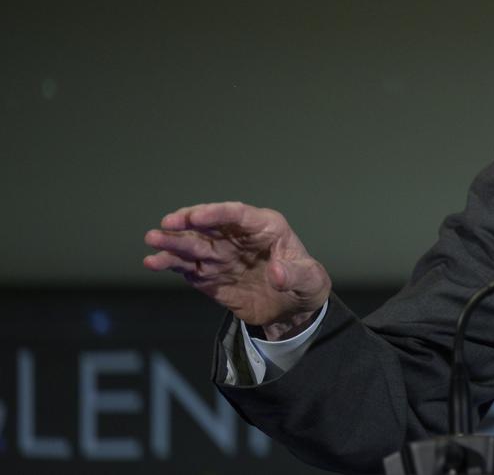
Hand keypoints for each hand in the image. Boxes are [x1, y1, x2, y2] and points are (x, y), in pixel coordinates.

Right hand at [143, 202, 331, 339]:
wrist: (293, 311)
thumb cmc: (306, 284)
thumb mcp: (310, 279)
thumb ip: (295, 274)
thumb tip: (277, 273)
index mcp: (265, 227)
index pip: (237, 214)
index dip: (217, 213)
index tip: (197, 216)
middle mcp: (238, 237)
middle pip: (209, 226)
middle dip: (188, 223)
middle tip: (167, 224)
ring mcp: (222, 255)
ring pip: (193, 245)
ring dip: (173, 242)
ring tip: (152, 241)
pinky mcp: (209, 276)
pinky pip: (187, 267)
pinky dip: (171, 265)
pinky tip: (153, 263)